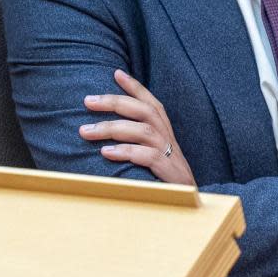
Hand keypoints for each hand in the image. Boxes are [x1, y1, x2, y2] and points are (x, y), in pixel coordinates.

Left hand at [78, 69, 195, 185]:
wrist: (192, 204)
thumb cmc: (166, 178)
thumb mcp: (155, 154)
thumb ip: (138, 141)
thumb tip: (106, 131)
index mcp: (164, 130)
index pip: (150, 101)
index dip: (135, 86)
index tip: (116, 73)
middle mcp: (168, 137)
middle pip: (143, 110)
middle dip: (114, 102)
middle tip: (87, 101)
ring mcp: (170, 153)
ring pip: (142, 130)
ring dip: (111, 127)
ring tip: (85, 131)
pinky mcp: (169, 171)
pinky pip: (147, 156)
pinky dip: (125, 152)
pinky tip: (106, 153)